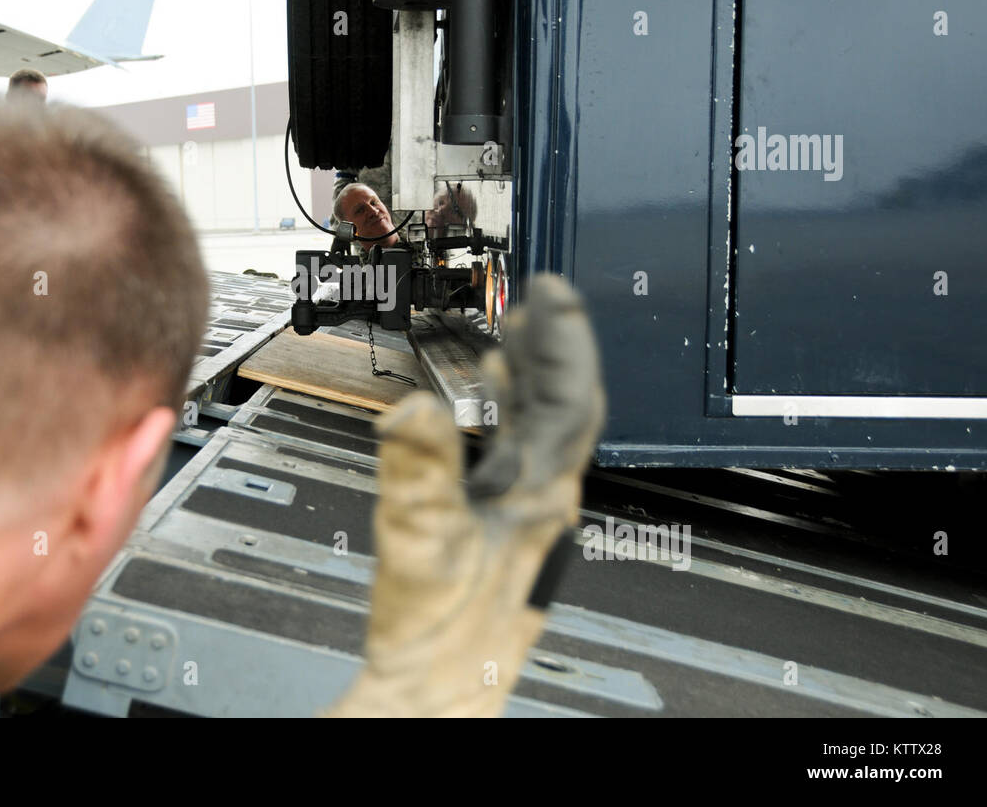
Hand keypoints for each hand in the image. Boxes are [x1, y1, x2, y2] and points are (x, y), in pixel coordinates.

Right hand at [325, 274, 603, 716]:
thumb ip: (419, 471)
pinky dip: (497, 414)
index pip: (572, 400)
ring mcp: (521, 510)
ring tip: (510, 334)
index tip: (553, 294)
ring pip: (538, 427)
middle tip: (532, 300)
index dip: (566, 340)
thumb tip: (414, 408)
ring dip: (526, 377)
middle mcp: (542, 498)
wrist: (433, 692)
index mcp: (543, 496)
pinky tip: (477, 401)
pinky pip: (509, 450)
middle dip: (549, 348)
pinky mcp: (495, 521)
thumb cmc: (442, 637)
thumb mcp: (423, 543)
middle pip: (561, 406)